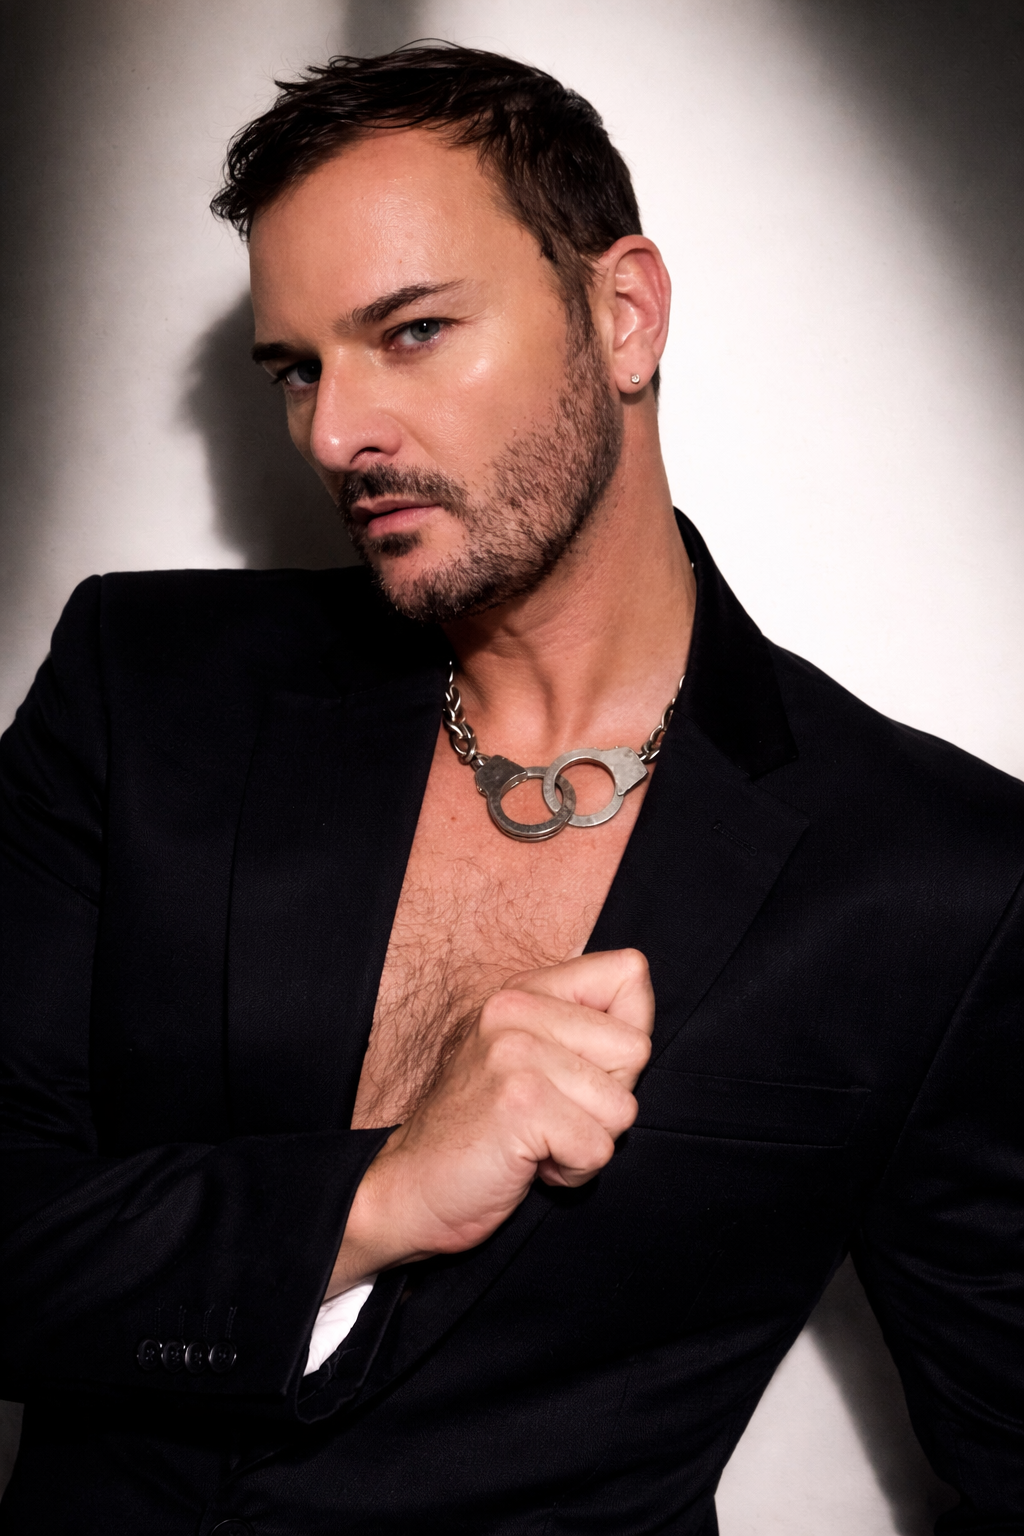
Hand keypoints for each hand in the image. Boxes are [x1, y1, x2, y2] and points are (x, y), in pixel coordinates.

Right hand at [329, 949, 653, 1293]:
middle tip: (550, 1115)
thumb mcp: (529, 1058)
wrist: (413, 1188)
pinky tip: (528, 1163)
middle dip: (607, 1100)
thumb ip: (582, 1030)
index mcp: (524, 991)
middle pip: (635, 1049)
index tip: (578, 1073)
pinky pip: (598, 1148)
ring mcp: (515, 1052)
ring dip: (588, 1142)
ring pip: (621, 1107)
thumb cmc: (484, 1131)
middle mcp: (515, 1009)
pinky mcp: (520, 1103)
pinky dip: (573, 1172)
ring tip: (537, 1141)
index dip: (623, 1038)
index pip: (628, 973)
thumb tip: (641, 1029)